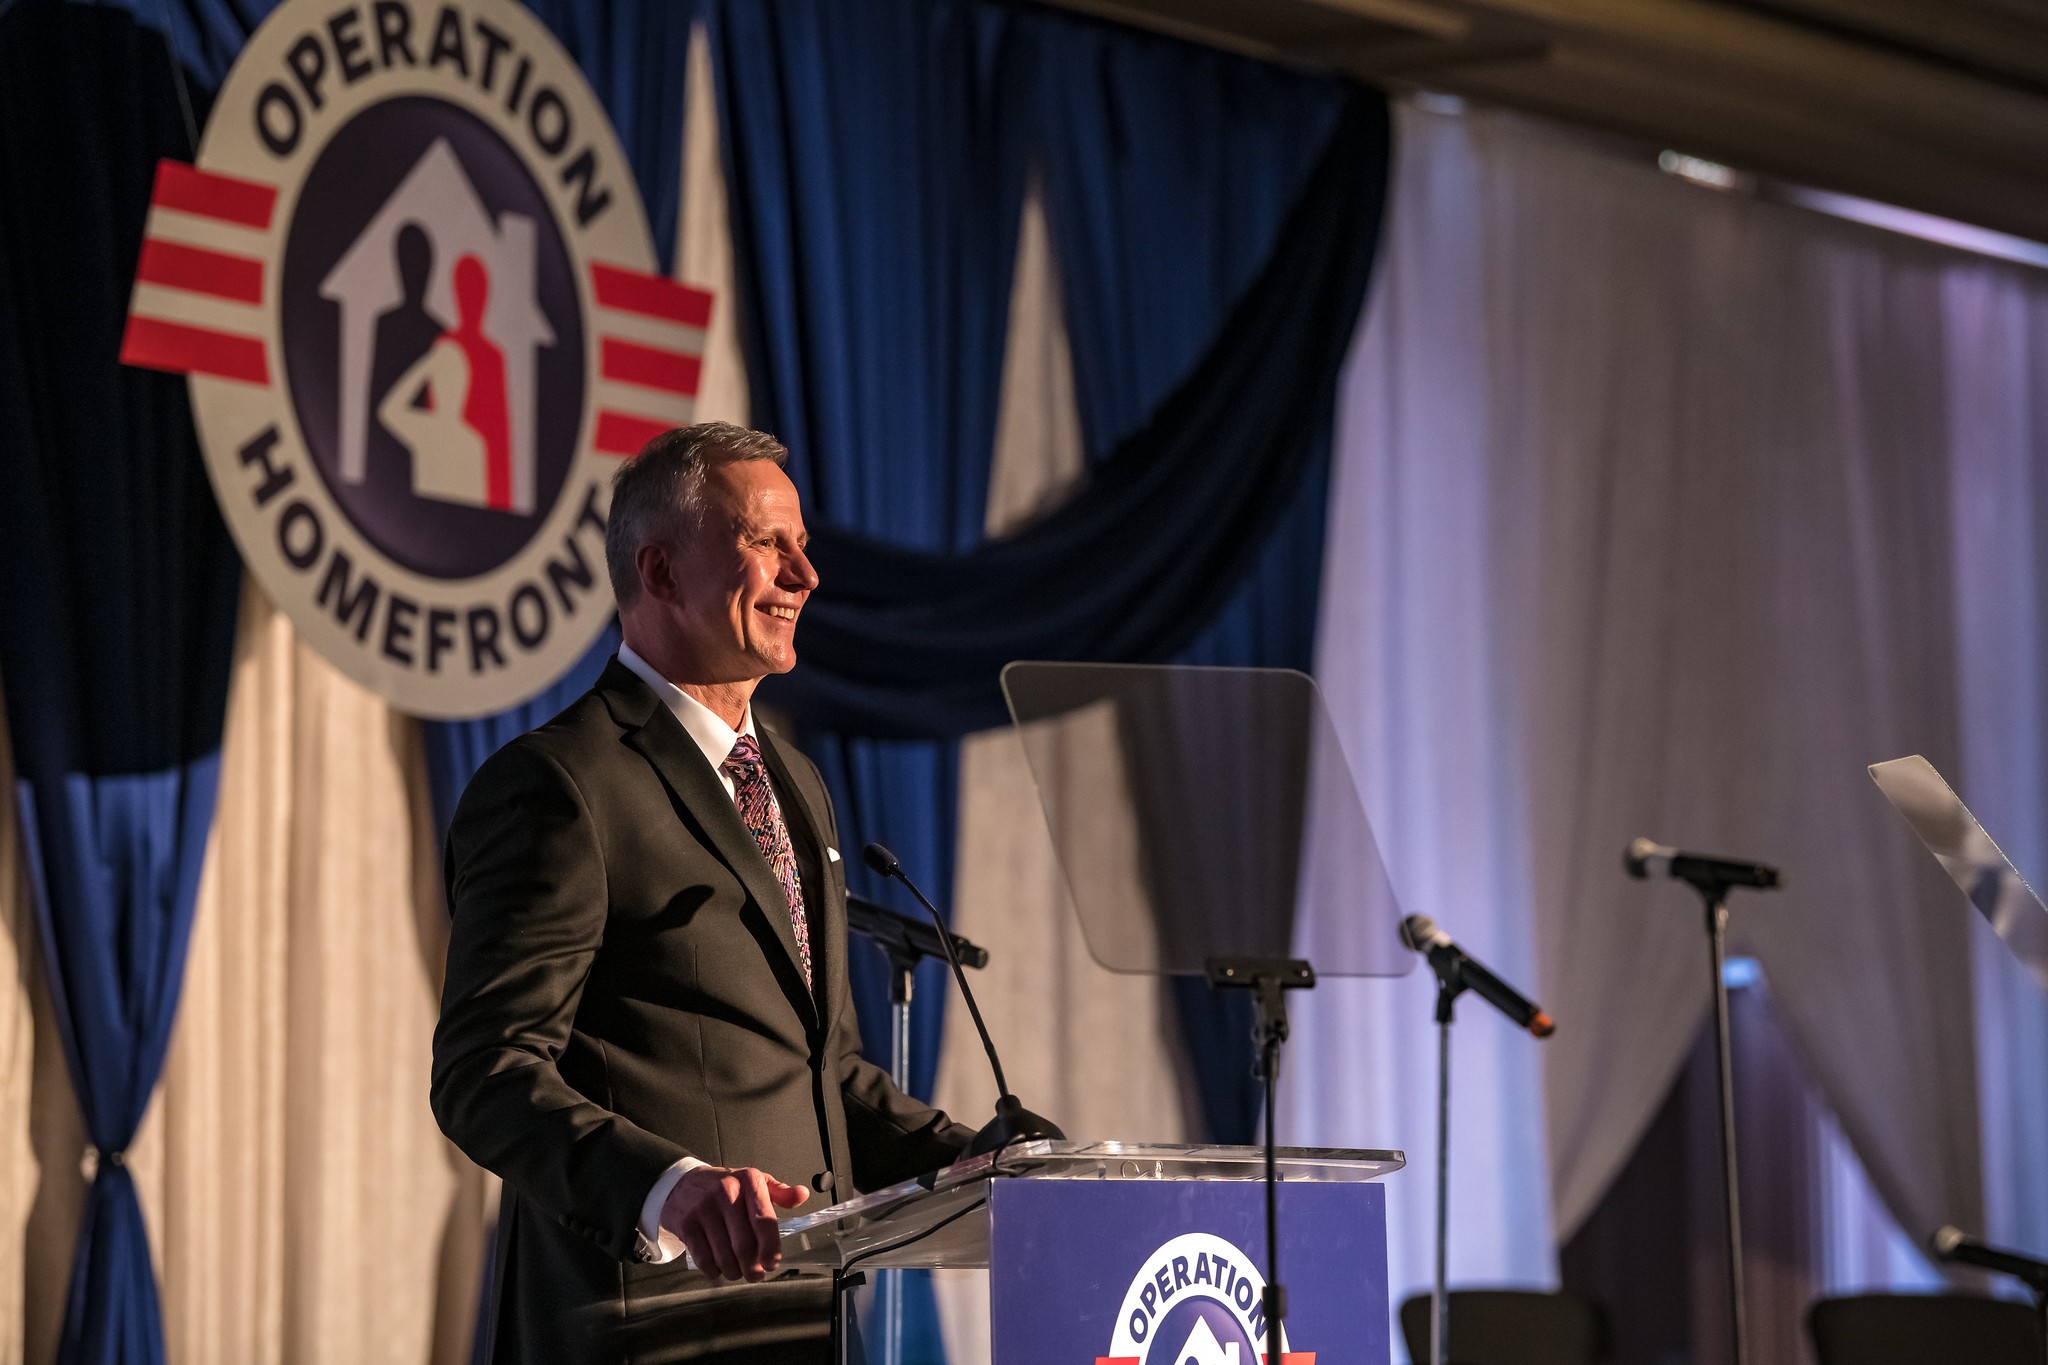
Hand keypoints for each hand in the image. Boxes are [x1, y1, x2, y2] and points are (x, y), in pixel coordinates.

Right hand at [660, 1166, 809, 1281]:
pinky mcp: (687, 1225)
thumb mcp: (753, 1182)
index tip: (772, 1263)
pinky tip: (719, 1267)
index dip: (771, 1248)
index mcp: (748, 1181)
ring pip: (724, 1257)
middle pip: (744, 1246)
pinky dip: (714, 1271)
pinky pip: (704, 1260)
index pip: (764, 1221)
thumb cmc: (724, 1187)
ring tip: (738, 1271)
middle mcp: (726, 1192)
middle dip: (753, 1268)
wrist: (682, 1184)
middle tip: (756, 1274)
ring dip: (734, 1272)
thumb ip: (779, 1192)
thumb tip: (802, 1195)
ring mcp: (704, 1209)